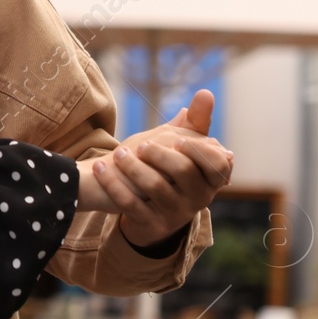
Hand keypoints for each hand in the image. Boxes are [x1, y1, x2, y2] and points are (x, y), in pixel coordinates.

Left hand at [81, 89, 233, 246]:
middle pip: (184, 171)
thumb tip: (205, 93)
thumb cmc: (166, 169)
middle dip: (160, 154)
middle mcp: (198, 200)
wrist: (143, 206)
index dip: (197, 151)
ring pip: (155, 187)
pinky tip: (101, 166)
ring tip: (117, 152)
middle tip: (141, 145)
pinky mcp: (150, 225)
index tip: (176, 139)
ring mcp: (174, 215)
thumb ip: (194, 124)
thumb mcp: (180, 148)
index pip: (216, 165)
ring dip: (132, 166)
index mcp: (210, 180)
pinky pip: (129, 203)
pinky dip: (113, 183)